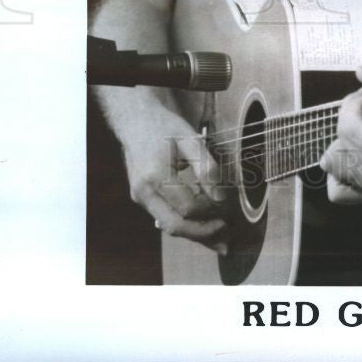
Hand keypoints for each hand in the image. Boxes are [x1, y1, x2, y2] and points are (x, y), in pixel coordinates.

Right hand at [120, 103, 227, 252]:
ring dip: (193, 233)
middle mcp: (144, 192)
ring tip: (218, 239)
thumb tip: (219, 197)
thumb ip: (205, 167)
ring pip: (168, 226)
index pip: (186, 207)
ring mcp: (140, 198)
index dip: (208, 211)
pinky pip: (164, 217)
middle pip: (174, 226)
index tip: (226, 208)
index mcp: (155, 176)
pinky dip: (184, 223)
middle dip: (201, 234)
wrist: (135, 121)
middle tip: (225, 236)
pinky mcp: (142, 199)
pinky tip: (202, 227)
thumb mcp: (190, 139)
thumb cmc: (164, 127)